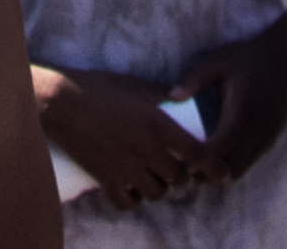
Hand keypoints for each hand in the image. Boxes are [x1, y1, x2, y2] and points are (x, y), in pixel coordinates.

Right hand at [36, 66, 208, 208]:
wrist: (61, 102)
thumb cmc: (98, 88)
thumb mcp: (135, 85)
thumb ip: (160, 93)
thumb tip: (179, 96)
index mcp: (158, 126)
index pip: (198, 154)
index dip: (215, 168)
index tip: (225, 177)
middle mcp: (146, 150)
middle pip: (179, 178)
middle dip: (182, 176)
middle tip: (175, 169)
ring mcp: (126, 167)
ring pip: (156, 193)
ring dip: (159, 188)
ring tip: (153, 178)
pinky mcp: (106, 179)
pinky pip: (128, 202)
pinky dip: (133, 199)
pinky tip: (132, 189)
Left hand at [177, 24, 286, 181]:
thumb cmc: (249, 59)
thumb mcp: (219, 62)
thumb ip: (195, 79)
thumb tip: (172, 97)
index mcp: (242, 111)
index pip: (224, 144)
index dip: (204, 157)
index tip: (185, 161)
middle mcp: (257, 129)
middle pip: (234, 167)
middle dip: (210, 173)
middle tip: (187, 170)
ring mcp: (266, 137)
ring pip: (243, 168)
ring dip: (222, 172)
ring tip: (200, 165)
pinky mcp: (271, 139)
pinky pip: (251, 160)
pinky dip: (234, 164)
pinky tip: (219, 155)